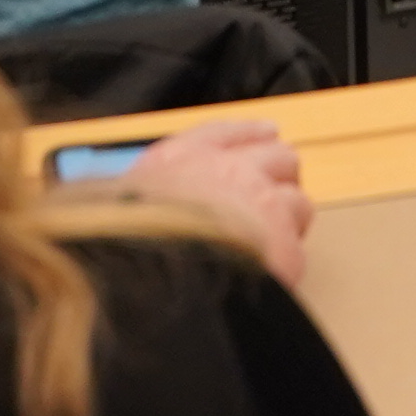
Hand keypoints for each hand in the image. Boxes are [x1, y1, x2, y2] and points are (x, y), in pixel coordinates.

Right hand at [108, 116, 315, 283]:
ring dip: (288, 223)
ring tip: (268, 248)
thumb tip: (164, 207)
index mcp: (178, 160)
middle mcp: (226, 170)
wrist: (152, 283)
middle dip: (278, 178)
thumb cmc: (128, 252)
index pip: (223, 134)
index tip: (265, 133)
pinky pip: (297, 249)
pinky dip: (285, 264)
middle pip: (277, 156)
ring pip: (297, 200)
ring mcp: (260, 202)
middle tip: (270, 202)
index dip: (248, 135)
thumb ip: (150, 200)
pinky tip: (267, 278)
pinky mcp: (284, 242)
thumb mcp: (119, 213)